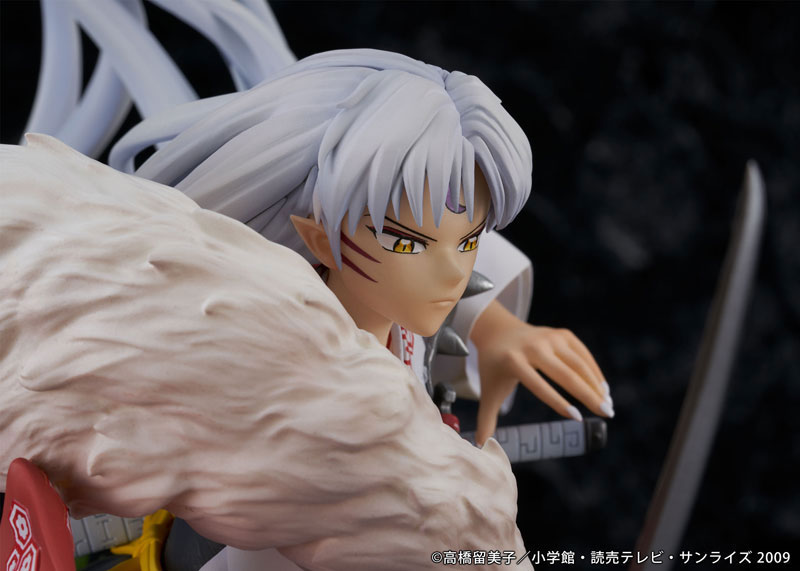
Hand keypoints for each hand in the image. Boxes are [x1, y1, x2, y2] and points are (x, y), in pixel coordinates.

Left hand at [470, 300, 611, 445]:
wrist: (499, 331)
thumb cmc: (495, 367)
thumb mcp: (488, 391)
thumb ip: (486, 420)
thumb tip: (480, 449)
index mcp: (514, 361)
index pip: (538, 385)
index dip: (558, 402)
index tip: (577, 419)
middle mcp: (534, 347)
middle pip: (565, 374)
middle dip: (588, 395)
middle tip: (607, 414)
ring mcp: (550, 337)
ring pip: (578, 363)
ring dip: (596, 384)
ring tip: (607, 405)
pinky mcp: (562, 334)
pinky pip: (583, 354)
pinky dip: (594, 371)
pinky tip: (602, 388)